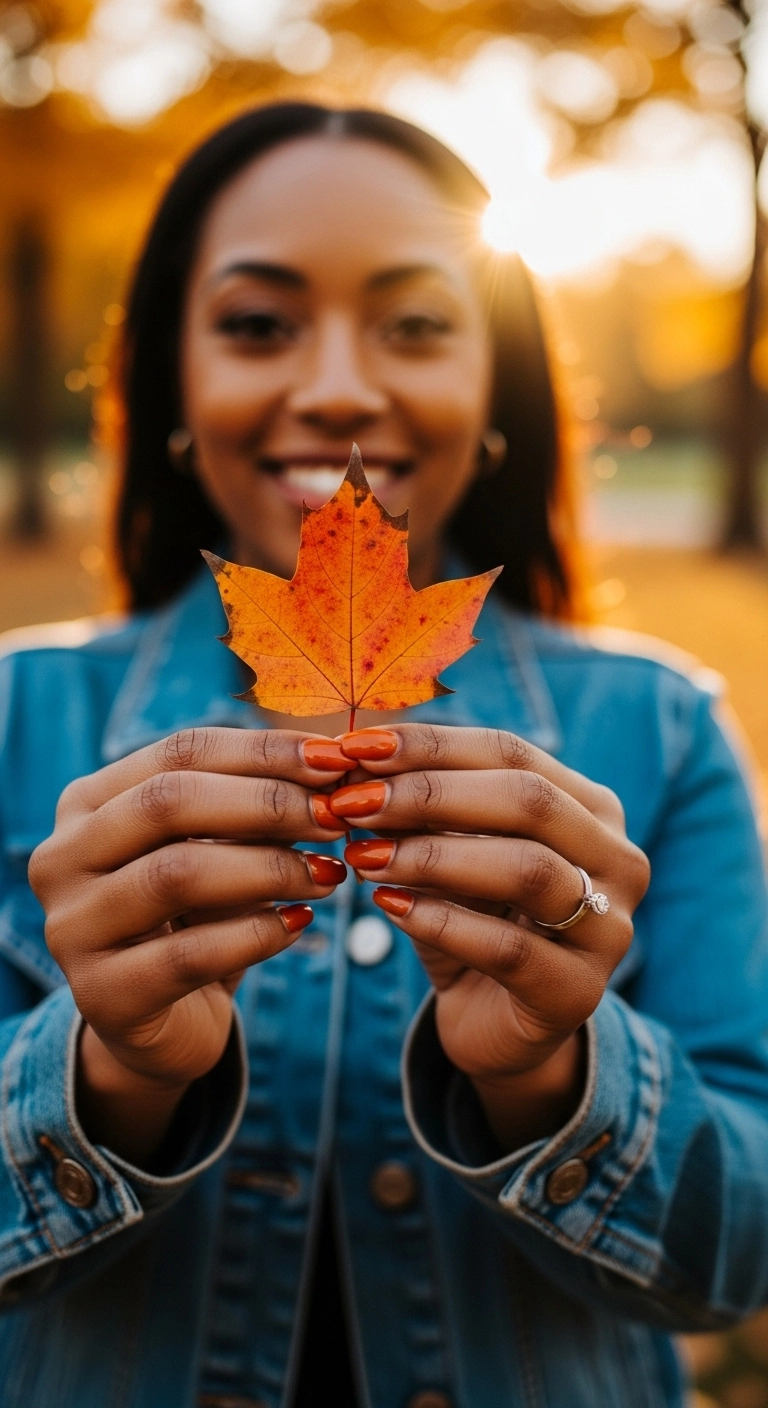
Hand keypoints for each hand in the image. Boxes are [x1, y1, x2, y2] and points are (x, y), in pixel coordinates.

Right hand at [29, 727, 348, 1162]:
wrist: (162, 1023)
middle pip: (169, 802)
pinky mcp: (102, 995)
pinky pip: (190, 954)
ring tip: (329, 874)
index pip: (179, 752)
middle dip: (267, 803)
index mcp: (87, 803)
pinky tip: (301, 924)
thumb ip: (251, 804)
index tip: (336, 760)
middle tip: (335, 816)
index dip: (263, 752)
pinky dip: (256, 933)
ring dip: (270, 868)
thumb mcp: (215, 849)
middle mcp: (63, 857)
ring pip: (178, 874)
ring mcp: (72, 928)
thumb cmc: (197, 917)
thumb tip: (334, 760)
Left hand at [333, 725, 649, 1149]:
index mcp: (591, 809)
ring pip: (526, 869)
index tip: (355, 746)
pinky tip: (388, 905)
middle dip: (430, 794)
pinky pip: (509, 949)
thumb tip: (355, 759)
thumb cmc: (471, 921)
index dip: (431, 746)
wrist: (495, 1025)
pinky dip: (442, 921)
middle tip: (353, 801)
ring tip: (362, 855)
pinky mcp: (578, 992)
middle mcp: (617, 859)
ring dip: (433, 856)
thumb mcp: (448, 855)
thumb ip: (420, 811)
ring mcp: (609, 928)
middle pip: (527, 800)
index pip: (512, 753)